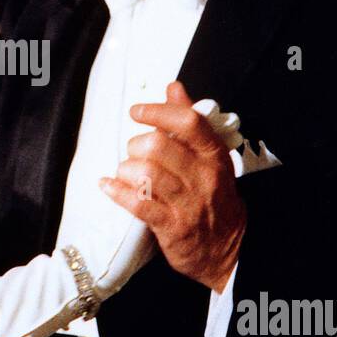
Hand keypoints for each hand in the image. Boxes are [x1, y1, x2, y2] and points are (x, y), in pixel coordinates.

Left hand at [101, 81, 245, 292]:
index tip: (136, 111)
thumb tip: (173, 87)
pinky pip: (139, 204)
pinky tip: (107, 186)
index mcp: (213, 155)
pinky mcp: (172, 228)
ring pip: (146, 174)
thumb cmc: (212, 196)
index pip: (188, 122)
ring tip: (126, 173)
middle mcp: (204, 177)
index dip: (158, 112)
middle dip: (136, 146)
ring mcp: (188, 204)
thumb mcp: (209, 157)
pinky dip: (117, 192)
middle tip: (134, 154)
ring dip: (127, 170)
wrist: (228, 249)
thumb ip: (188, 122)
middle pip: (160, 146)